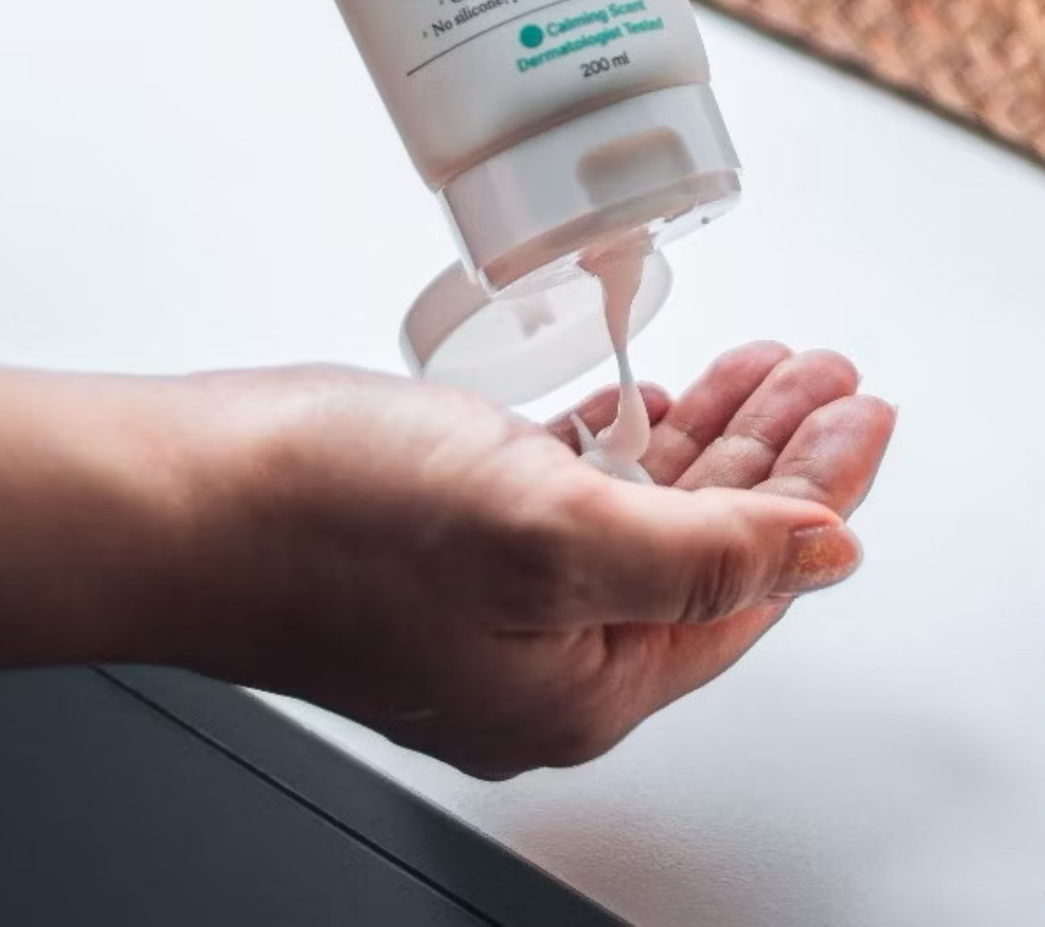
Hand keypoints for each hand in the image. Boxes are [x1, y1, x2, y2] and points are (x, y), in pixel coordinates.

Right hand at [0, 331, 891, 781]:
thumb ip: (704, 552)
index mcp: (581, 681)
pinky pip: (574, 484)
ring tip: (767, 364)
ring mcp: (493, 591)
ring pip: (644, 505)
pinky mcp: (449, 535)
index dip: (820, 493)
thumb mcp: (548, 530)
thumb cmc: (333, 518)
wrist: (176, 495)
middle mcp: (543, 650)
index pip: (746, 584)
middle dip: (777, 452)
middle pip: (704, 542)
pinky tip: (657, 394)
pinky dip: (627, 433)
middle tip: (830, 377)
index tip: (868, 415)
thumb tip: (829, 557)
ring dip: (712, 432)